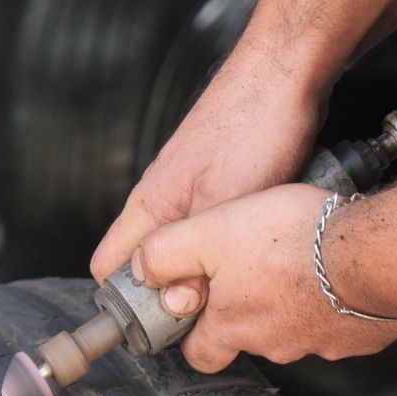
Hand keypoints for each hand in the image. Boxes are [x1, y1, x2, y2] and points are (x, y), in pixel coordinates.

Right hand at [90, 41, 325, 292]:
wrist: (288, 69)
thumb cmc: (253, 123)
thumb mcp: (226, 204)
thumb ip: (197, 256)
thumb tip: (178, 304)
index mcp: (149, 207)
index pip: (108, 269)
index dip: (126, 303)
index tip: (159, 326)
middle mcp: (162, 200)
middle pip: (147, 264)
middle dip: (171, 291)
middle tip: (208, 311)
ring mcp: (190, 190)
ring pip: (181, 248)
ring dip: (202, 270)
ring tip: (236, 282)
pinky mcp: (220, 182)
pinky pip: (209, 230)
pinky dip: (226, 247)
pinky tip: (256, 248)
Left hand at [132, 183, 396, 372]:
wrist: (377, 250)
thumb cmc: (296, 240)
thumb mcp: (208, 233)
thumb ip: (166, 254)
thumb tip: (141, 271)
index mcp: (233, 327)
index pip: (200, 354)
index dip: (195, 333)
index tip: (198, 308)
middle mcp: (275, 344)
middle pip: (249, 337)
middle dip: (249, 309)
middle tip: (257, 269)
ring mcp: (323, 345)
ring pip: (297, 329)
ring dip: (295, 301)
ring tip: (301, 260)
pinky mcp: (362, 336)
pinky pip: (343, 323)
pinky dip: (338, 302)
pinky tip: (340, 272)